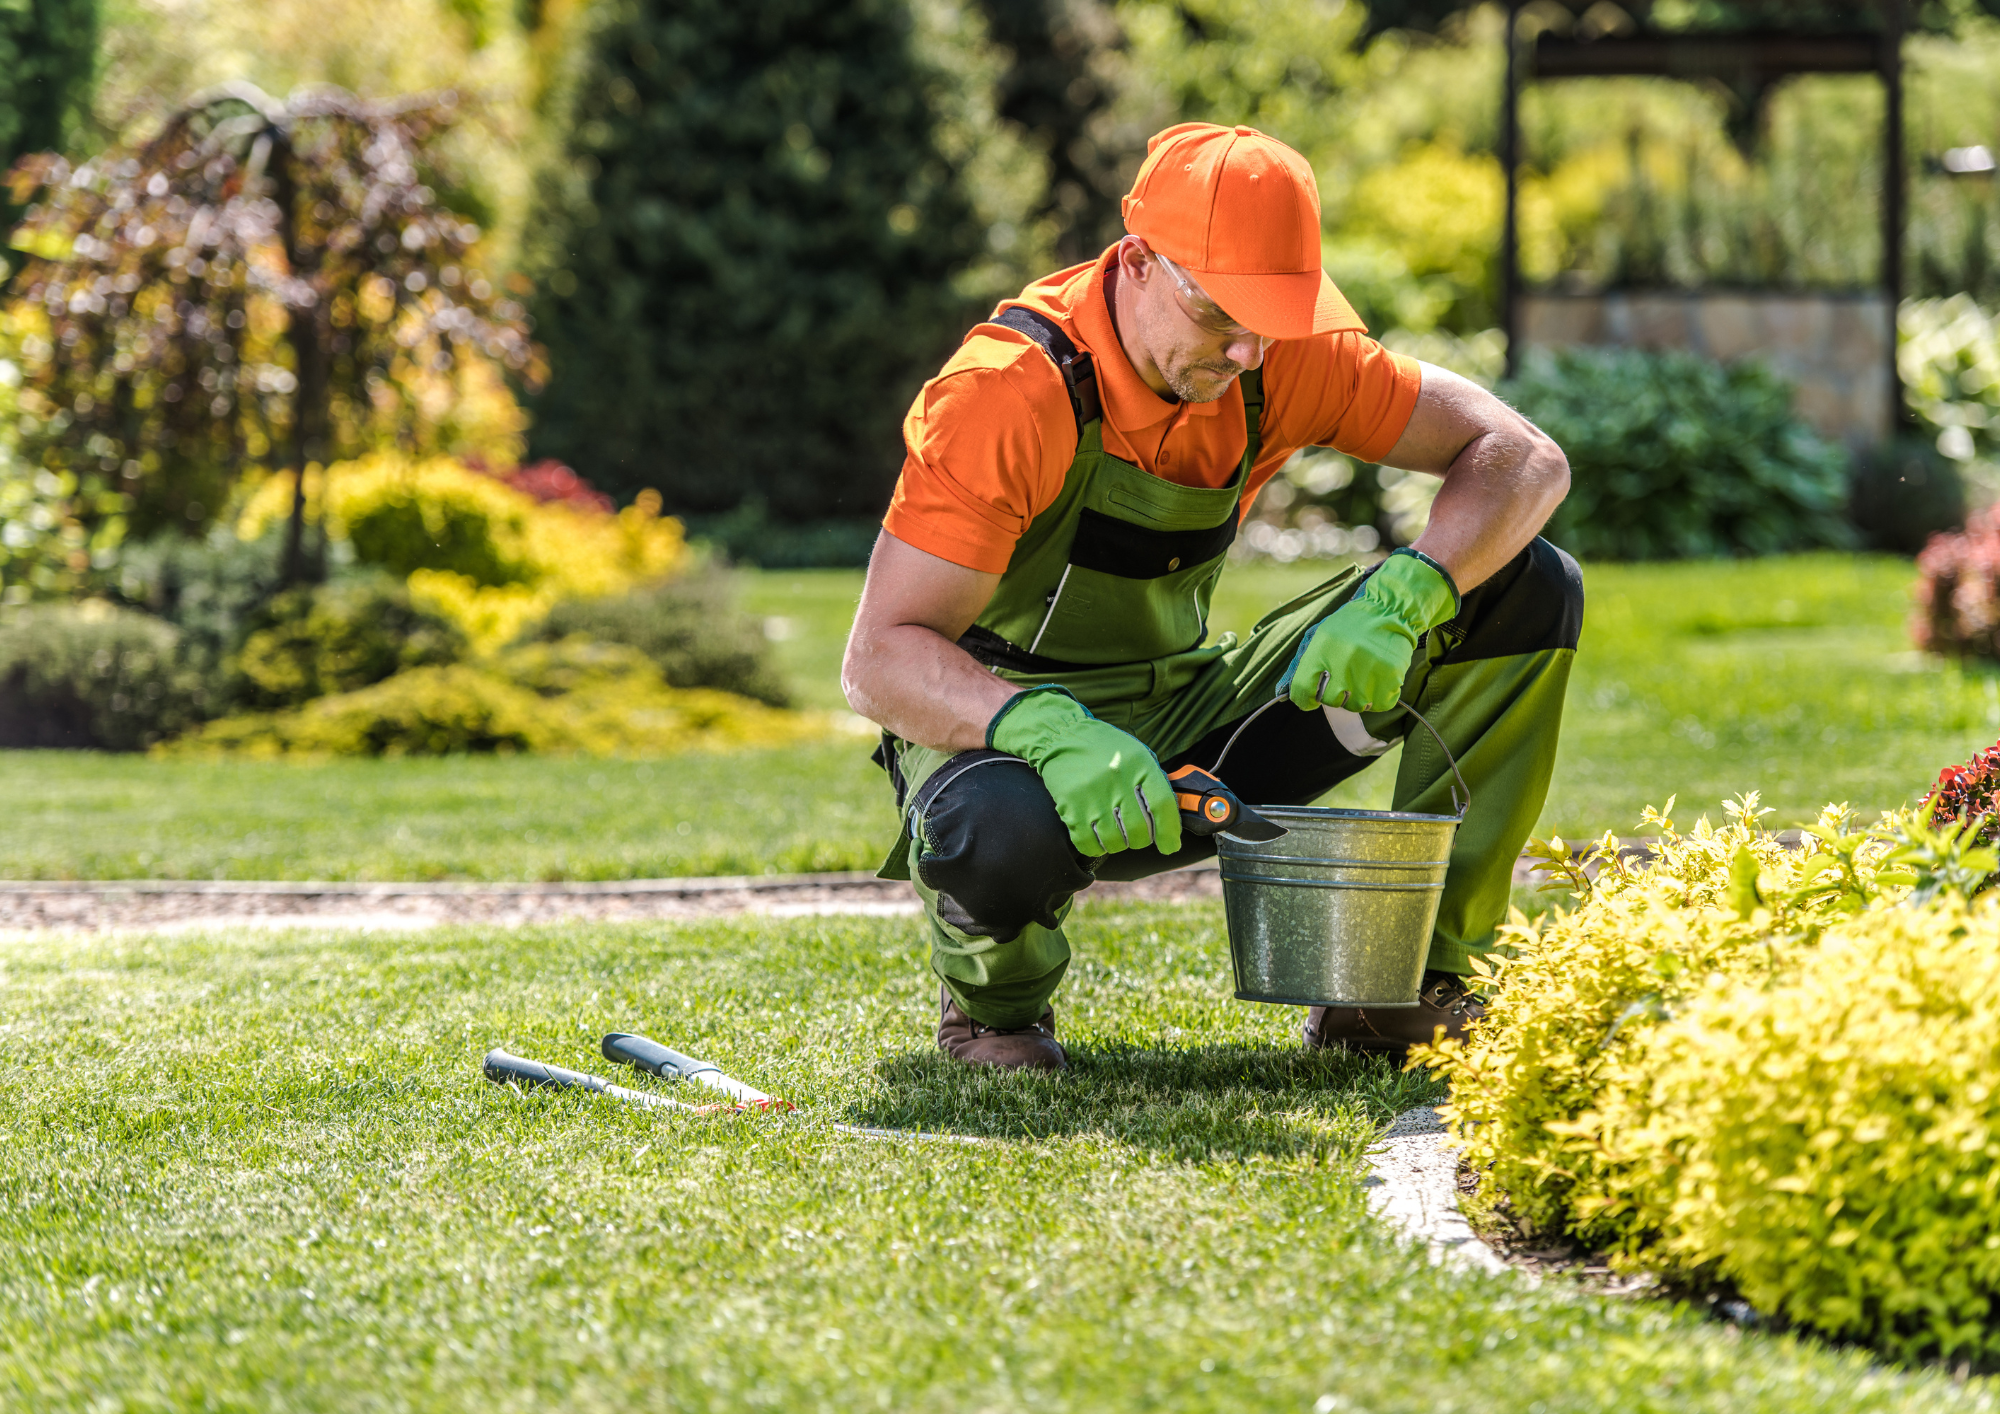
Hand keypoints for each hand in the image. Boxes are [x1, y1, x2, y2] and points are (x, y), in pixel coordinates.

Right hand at [988, 687, 1181, 857]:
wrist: (1062, 736)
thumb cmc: (1103, 748)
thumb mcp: (1136, 754)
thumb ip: (1154, 782)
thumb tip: (1170, 819)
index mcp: (1138, 764)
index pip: (1162, 805)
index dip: (1169, 832)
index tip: (1169, 845)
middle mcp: (1116, 779)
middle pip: (1138, 830)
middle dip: (1141, 840)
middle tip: (1137, 835)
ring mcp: (1091, 795)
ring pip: (1114, 841)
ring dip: (1119, 844)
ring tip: (1115, 832)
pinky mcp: (1069, 806)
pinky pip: (1088, 843)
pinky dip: (1096, 847)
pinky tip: (1097, 836)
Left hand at [1279, 549, 1458, 712]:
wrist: (1390, 610)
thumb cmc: (1350, 625)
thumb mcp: (1318, 636)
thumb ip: (1298, 665)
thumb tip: (1280, 693)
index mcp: (1321, 649)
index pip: (1302, 689)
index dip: (1303, 699)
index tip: (1309, 699)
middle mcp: (1343, 662)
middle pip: (1330, 701)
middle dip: (1334, 694)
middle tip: (1344, 676)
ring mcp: (1368, 671)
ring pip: (1355, 705)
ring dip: (1358, 696)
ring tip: (1363, 673)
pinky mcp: (1390, 677)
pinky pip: (1380, 705)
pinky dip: (1379, 697)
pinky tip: (1378, 678)